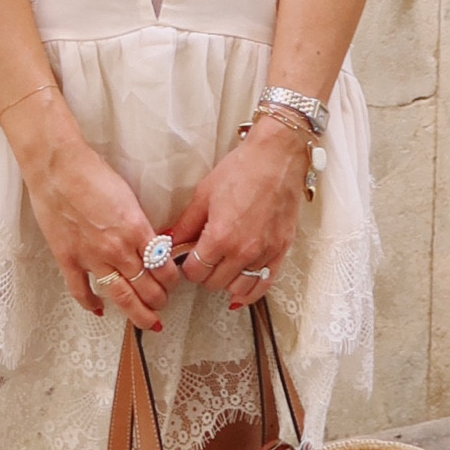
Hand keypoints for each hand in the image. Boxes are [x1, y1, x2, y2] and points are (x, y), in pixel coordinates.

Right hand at [2, 91, 180, 330]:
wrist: (56, 167)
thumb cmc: (91, 173)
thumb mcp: (128, 197)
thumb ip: (139, 224)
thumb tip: (150, 243)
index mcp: (136, 229)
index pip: (162, 266)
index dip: (171, 279)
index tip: (172, 282)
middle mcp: (117, 248)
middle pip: (146, 287)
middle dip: (159, 300)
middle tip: (163, 305)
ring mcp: (91, 257)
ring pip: (121, 295)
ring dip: (137, 312)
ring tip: (147, 321)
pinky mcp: (68, 259)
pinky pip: (81, 290)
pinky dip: (91, 304)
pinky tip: (100, 310)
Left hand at [170, 117, 306, 308]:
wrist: (277, 158)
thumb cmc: (242, 170)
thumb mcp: (204, 194)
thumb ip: (186, 224)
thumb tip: (168, 242)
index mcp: (220, 237)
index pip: (195, 272)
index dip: (187, 267)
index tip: (187, 259)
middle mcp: (243, 251)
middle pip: (214, 283)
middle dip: (204, 273)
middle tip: (203, 259)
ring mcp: (264, 253)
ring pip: (238, 288)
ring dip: (226, 281)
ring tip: (221, 268)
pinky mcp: (281, 251)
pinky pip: (264, 284)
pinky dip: (250, 292)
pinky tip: (240, 292)